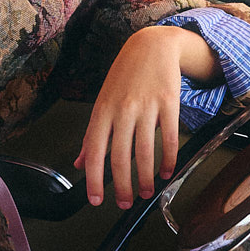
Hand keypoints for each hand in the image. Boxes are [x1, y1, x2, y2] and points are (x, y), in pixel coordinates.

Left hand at [74, 25, 214, 208]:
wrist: (152, 45)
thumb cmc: (124, 77)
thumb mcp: (102, 103)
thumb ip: (92, 136)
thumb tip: (80, 164)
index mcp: (102, 112)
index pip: (94, 152)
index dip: (94, 179)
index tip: (96, 200)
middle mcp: (122, 110)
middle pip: (120, 157)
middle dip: (122, 186)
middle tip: (125, 204)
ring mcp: (146, 107)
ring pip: (145, 151)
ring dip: (146, 178)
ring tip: (146, 193)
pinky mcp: (169, 103)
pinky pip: (169, 137)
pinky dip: (168, 159)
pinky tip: (166, 172)